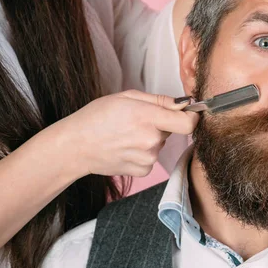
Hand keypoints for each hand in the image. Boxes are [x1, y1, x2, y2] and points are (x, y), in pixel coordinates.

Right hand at [50, 90, 197, 178]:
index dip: (192, 117)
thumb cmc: (97, 117)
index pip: (188, 122)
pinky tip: (125, 148)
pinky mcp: (142, 170)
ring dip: (151, 139)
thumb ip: (160, 100)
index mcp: (148, 117)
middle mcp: (151, 140)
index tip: (188, 113)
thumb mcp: (128, 97)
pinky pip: (152, 159)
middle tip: (137, 121)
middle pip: (173, 131)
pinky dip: (143, 153)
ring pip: (160, 144)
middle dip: (162, 124)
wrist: (75, 146)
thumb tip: (184, 103)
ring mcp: (147, 158)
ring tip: (126, 134)